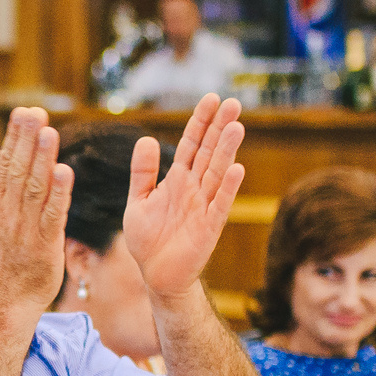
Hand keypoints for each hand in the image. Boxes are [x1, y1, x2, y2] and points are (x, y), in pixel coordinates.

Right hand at [0, 107, 74, 317]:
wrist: (2, 303)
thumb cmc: (0, 261)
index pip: (5, 165)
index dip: (15, 138)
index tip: (24, 112)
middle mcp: (8, 214)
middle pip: (18, 171)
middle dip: (27, 140)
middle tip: (35, 111)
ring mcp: (25, 230)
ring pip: (34, 189)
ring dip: (42, 159)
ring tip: (50, 132)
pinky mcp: (44, 246)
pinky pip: (52, 216)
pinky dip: (59, 194)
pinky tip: (65, 172)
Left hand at [121, 93, 247, 299]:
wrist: (156, 276)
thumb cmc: (148, 240)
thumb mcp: (138, 201)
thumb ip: (142, 172)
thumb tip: (145, 138)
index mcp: (176, 179)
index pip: (190, 144)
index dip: (200, 122)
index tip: (211, 99)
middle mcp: (193, 188)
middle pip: (208, 152)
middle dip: (219, 128)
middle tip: (232, 102)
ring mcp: (204, 206)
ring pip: (216, 173)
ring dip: (227, 151)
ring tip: (236, 126)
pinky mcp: (209, 228)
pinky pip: (219, 204)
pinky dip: (228, 187)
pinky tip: (237, 168)